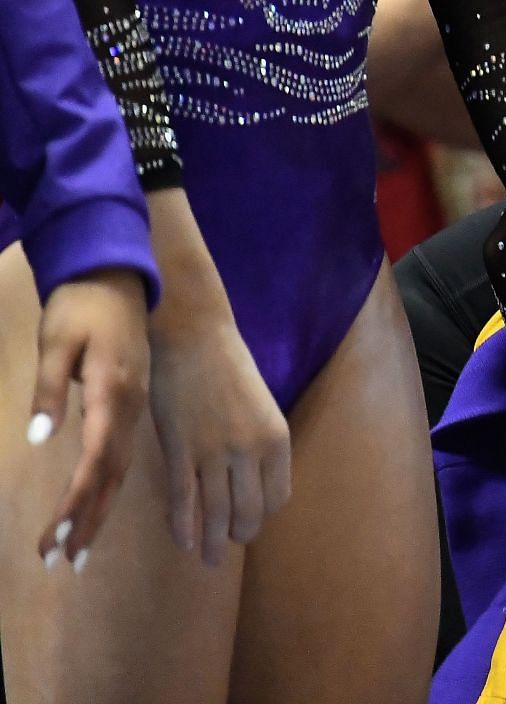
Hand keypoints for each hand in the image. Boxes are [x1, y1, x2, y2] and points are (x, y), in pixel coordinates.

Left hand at [28, 270, 149, 570]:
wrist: (119, 275)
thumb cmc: (81, 304)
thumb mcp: (56, 340)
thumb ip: (48, 388)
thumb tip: (39, 439)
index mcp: (112, 391)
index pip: (94, 458)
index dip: (76, 501)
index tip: (56, 538)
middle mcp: (128, 407)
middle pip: (111, 475)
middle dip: (86, 520)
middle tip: (61, 563)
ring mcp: (133, 407)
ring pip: (119, 470)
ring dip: (97, 511)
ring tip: (76, 550)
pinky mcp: (130, 404)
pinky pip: (122, 455)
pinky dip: (107, 487)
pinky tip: (96, 505)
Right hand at [143, 189, 291, 565]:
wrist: (193, 337)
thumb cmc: (227, 367)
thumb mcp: (259, 407)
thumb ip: (258, 444)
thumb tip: (252, 480)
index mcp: (276, 439)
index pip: (276, 497)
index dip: (262, 513)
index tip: (249, 520)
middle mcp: (250, 451)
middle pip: (248, 512)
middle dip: (238, 533)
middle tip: (227, 544)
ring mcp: (213, 453)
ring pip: (215, 514)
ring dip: (211, 542)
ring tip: (208, 559)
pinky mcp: (179, 451)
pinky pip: (183, 500)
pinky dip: (183, 526)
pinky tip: (182, 542)